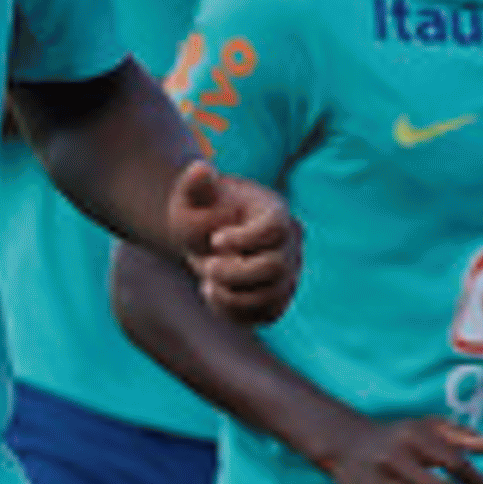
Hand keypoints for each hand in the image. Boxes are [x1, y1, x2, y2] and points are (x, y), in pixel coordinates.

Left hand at [171, 160, 298, 323]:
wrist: (206, 235)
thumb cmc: (201, 210)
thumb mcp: (192, 195)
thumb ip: (194, 184)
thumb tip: (200, 168)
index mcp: (275, 210)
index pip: (275, 228)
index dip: (245, 239)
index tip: (215, 240)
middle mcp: (290, 243)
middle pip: (275, 267)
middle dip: (235, 273)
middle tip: (206, 267)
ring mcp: (288, 272)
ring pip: (272, 296)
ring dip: (233, 296)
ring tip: (207, 283)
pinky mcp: (278, 297)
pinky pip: (266, 315)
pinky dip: (236, 312)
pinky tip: (213, 294)